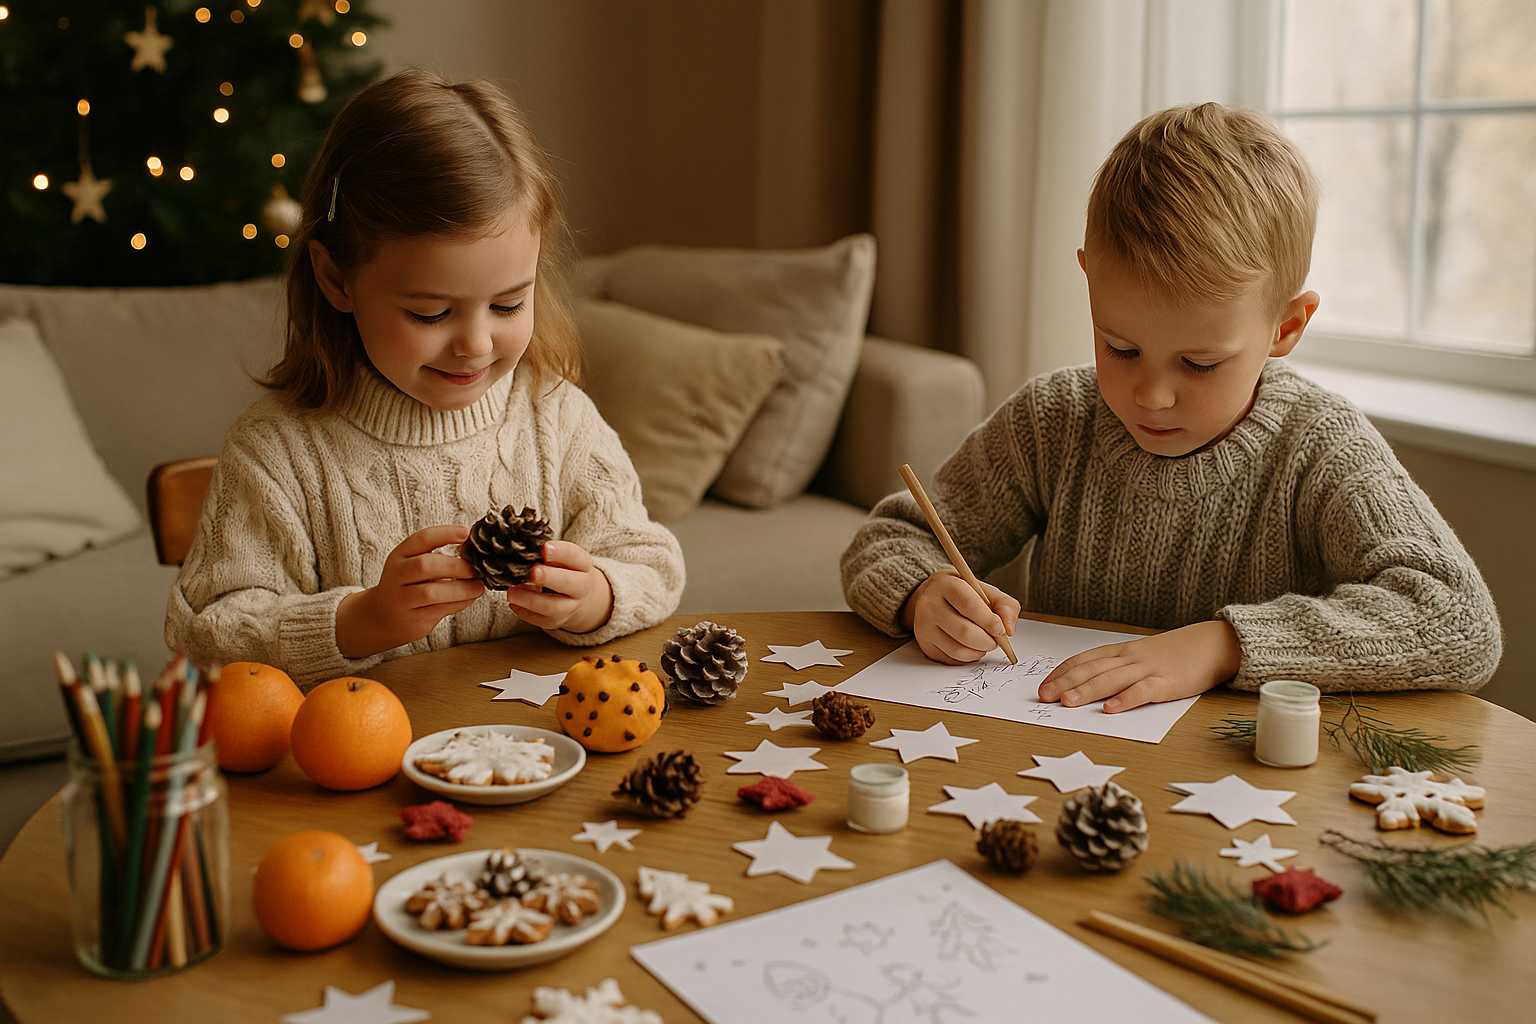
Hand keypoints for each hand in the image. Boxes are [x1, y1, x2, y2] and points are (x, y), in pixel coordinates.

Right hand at [336, 525, 483, 658]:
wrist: (381, 617)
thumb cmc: (407, 585)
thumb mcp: (413, 565)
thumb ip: (437, 557)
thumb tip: (472, 553)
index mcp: (400, 555)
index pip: (422, 539)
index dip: (445, 533)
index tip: (466, 533)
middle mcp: (397, 575)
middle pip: (425, 565)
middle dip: (455, 566)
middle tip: (476, 568)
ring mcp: (402, 599)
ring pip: (431, 592)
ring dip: (460, 589)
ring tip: (478, 586)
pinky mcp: (412, 619)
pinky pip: (439, 610)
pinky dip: (459, 603)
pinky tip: (469, 598)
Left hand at [505, 539, 612, 633]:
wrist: (580, 597)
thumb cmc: (565, 571)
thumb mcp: (564, 559)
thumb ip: (547, 553)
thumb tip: (522, 549)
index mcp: (582, 566)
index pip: (575, 557)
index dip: (561, 552)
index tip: (544, 548)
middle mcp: (581, 587)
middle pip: (568, 583)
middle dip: (549, 577)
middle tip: (533, 572)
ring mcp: (570, 607)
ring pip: (553, 607)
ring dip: (530, 599)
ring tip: (511, 592)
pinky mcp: (556, 621)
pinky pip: (541, 620)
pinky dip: (525, 612)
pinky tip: (513, 603)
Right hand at [900, 567, 1019, 664]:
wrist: (931, 596)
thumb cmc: (962, 593)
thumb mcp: (984, 589)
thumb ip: (1004, 605)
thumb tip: (1009, 629)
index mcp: (946, 585)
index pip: (968, 604)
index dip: (988, 620)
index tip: (1000, 629)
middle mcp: (930, 605)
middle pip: (963, 631)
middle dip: (987, 641)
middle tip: (996, 640)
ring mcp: (924, 627)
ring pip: (958, 649)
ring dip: (979, 652)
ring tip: (985, 643)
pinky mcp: (925, 644)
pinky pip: (951, 659)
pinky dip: (968, 657)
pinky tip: (971, 647)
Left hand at [1036, 619, 1240, 712]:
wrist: (1213, 644)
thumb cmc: (1173, 654)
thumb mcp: (1140, 656)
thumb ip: (1117, 668)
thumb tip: (1087, 685)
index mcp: (1121, 651)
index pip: (1083, 660)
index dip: (1061, 673)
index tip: (1042, 686)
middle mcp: (1130, 658)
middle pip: (1091, 669)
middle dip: (1065, 683)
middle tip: (1043, 697)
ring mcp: (1148, 669)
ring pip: (1111, 679)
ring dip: (1087, 691)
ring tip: (1067, 703)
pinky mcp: (1168, 682)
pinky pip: (1144, 690)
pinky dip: (1126, 699)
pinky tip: (1112, 709)